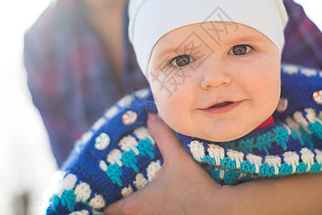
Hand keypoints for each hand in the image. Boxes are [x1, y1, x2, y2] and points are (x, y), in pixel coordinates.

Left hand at [104, 114, 222, 214]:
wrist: (221, 209)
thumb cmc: (195, 185)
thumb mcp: (178, 157)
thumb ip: (163, 135)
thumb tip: (152, 116)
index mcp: (137, 205)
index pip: (108, 209)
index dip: (101, 200)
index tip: (100, 189)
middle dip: (117, 203)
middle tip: (118, 187)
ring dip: (134, 207)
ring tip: (134, 192)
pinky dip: (150, 211)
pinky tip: (157, 201)